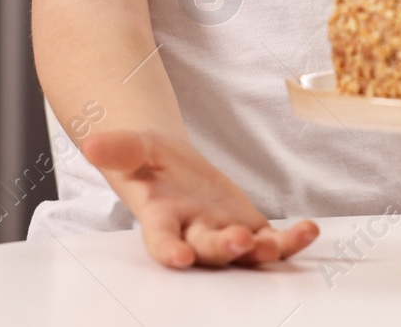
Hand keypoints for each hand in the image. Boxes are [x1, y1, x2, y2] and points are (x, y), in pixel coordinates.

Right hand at [80, 129, 319, 268]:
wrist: (173, 168)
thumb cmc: (150, 162)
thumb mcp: (136, 146)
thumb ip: (118, 148)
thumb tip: (90, 144)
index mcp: (161, 217)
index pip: (161, 238)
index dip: (169, 249)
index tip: (178, 257)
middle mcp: (193, 233)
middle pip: (208, 247)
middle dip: (223, 248)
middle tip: (239, 242)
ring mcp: (224, 235)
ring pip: (244, 252)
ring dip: (262, 251)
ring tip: (277, 243)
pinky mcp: (250, 231)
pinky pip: (273, 242)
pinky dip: (291, 241)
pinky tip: (309, 230)